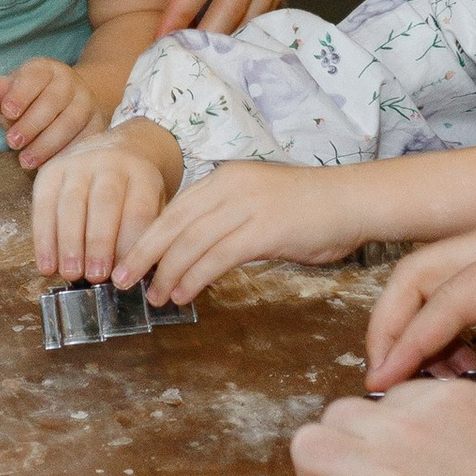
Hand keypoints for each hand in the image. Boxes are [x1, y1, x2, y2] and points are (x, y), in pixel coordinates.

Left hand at [0, 57, 99, 167]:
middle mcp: (69, 82)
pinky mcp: (97, 124)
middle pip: (53, 100)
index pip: (34, 76)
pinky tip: (48, 164)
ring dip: (46, 144)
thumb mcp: (11, 94)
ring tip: (26, 160)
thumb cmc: (30, 102)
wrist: (68, 104)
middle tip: (13, 142)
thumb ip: (0, 93)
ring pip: (70, 122)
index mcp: (45, 70)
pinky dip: (65, 153)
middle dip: (31, 124)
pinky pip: (84, 140)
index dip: (20, 94)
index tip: (7, 112)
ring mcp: (86, 102)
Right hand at [35, 131, 175, 282]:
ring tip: (70, 274)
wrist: (117, 147)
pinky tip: (47, 264)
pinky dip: (44, 239)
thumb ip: (143, 235)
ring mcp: (79, 163)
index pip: (138, 210)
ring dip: (69, 244)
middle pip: (105, 203)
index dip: (129, 245)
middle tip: (96, 276)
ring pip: (72, 204)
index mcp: (142, 173)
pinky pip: (44, 206)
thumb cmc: (134, 190)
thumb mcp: (151, 204)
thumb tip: (135, 275)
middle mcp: (111, 162)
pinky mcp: (51, 170)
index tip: (123, 276)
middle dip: (99, 243)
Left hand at [122, 158, 385, 305]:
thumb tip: (193, 248)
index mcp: (226, 177)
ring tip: (154, 297)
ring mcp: (248, 206)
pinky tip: (184, 294)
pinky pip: (217, 256)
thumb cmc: (311, 208)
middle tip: (121, 280)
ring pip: (191, 242)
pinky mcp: (264, 229)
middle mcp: (231, 185)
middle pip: (173, 223)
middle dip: (143, 254)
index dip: (146, 236)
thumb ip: (226, 217)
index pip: (175, 208)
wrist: (354, 201)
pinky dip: (194, 277)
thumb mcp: (259, 202)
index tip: (127, 260)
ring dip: (167, 273)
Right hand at [366, 206, 475, 434]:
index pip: (450, 295)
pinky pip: (455, 282)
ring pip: (432, 272)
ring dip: (413, 320)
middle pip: (420, 270)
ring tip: (427, 379)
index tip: (383, 383)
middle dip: (391, 323)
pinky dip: (439, 318)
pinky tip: (460, 361)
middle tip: (383, 381)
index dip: (412, 341)